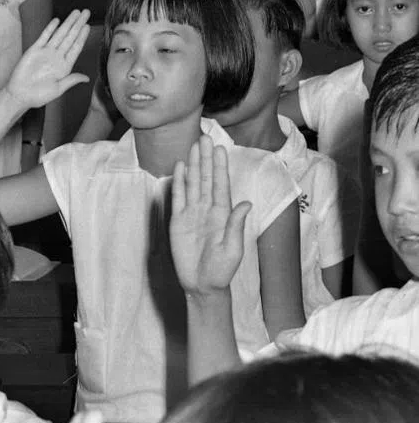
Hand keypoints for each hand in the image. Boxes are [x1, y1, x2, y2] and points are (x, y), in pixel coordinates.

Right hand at [5, 10, 91, 110]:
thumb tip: (86, 78)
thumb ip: (71, 80)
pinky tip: (57, 20)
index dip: (82, 37)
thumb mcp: (57, 89)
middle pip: (70, 37)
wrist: (18, 95)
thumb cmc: (37, 96)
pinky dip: (50, 28)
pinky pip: (44, 36)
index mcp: (64, 66)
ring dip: (68, 23)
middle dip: (78, 25)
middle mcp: (56, 57)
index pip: (75, 48)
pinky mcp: (34, 50)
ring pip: (59, 34)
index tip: (88, 26)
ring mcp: (45, 52)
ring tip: (76, 12)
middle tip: (86, 12)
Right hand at [169, 135, 250, 294]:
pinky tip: (179, 168)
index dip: (220, 167)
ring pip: (192, 184)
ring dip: (192, 165)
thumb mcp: (232, 249)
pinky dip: (178, 183)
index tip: (220, 148)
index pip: (221, 185)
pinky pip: (178, 198)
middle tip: (205, 138)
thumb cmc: (221, 270)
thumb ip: (235, 225)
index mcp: (223, 214)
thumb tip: (244, 204)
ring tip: (193, 147)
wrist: (202, 285)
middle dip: (206, 158)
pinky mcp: (178, 222)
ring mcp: (192, 214)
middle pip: (206, 179)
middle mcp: (207, 209)